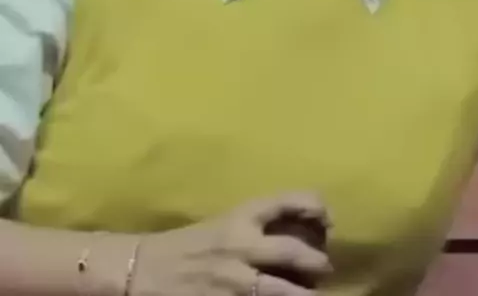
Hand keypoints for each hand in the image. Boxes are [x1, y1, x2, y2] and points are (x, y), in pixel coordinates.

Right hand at [131, 192, 332, 295]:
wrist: (141, 271)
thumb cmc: (183, 246)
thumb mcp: (220, 226)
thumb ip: (253, 227)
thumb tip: (295, 230)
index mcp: (239, 218)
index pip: (286, 201)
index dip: (314, 206)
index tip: (327, 218)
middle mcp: (243, 246)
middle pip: (297, 252)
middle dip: (318, 262)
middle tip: (323, 268)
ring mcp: (237, 282)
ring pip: (288, 292)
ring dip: (306, 295)